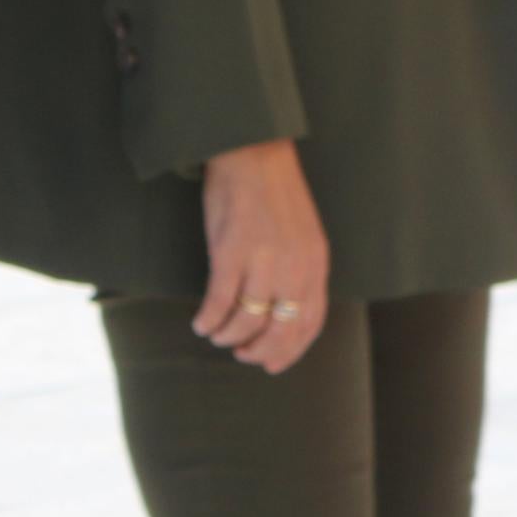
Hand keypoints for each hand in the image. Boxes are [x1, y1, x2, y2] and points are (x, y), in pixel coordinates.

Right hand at [195, 140, 327, 372]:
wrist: (252, 152)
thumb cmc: (275, 193)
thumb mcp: (304, 235)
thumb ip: (301, 270)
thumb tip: (286, 310)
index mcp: (315, 265)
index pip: (309, 324)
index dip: (289, 352)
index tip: (271, 364)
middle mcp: (294, 268)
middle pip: (279, 332)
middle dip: (258, 352)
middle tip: (241, 354)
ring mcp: (262, 262)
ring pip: (246, 322)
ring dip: (228, 337)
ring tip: (216, 335)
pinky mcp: (230, 253)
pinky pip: (219, 302)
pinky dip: (209, 320)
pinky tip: (201, 323)